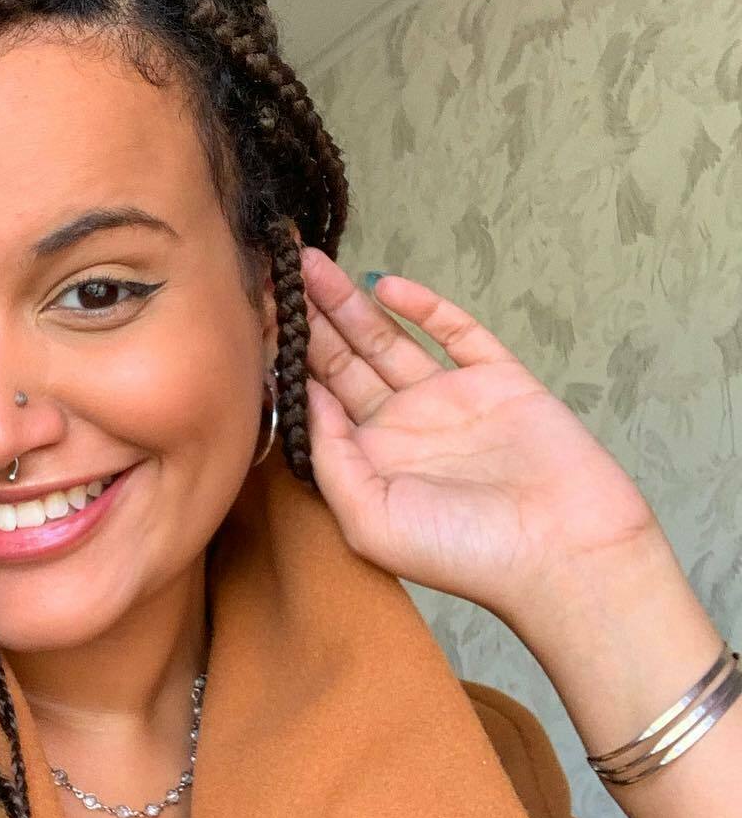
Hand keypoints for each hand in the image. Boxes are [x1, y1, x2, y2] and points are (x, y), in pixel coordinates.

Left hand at [297, 246, 663, 628]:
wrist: (564, 553)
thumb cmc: (463, 553)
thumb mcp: (370, 520)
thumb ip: (331, 457)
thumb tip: (307, 394)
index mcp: (368, 463)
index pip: (316, 401)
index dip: (286, 362)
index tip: (251, 322)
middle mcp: (404, 429)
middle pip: (343, 362)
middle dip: (309, 320)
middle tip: (273, 273)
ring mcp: (451, 401)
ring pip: (388, 339)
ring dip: (349, 304)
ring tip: (310, 264)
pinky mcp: (499, 380)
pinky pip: (457, 333)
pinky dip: (424, 307)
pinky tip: (385, 285)